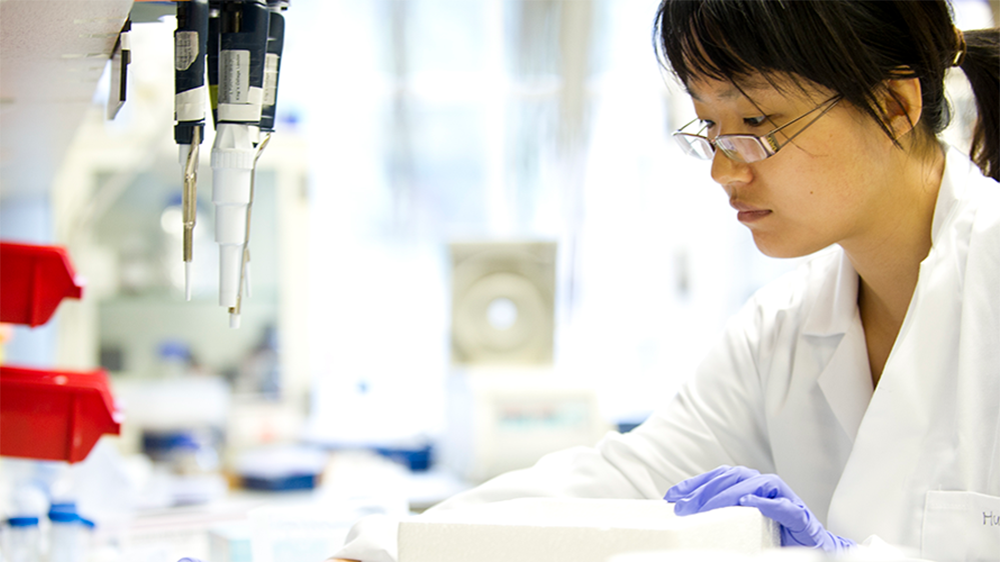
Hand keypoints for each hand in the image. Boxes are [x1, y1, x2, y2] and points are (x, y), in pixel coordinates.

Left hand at [664, 466, 855, 553]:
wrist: (811, 549)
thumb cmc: (774, 535)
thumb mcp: (740, 523)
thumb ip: (719, 514)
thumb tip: (683, 511)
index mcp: (750, 484)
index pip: (718, 476)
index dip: (695, 483)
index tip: (671, 496)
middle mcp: (766, 485)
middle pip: (733, 477)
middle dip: (706, 490)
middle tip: (685, 508)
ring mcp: (784, 497)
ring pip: (755, 485)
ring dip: (730, 494)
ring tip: (709, 507)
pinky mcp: (799, 515)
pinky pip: (783, 506)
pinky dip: (767, 503)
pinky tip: (749, 503)